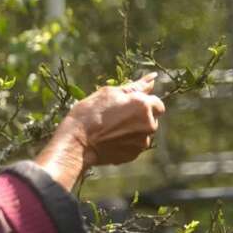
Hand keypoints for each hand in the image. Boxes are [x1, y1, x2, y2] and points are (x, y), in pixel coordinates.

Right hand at [35, 73, 164, 190]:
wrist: (76, 143)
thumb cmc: (89, 114)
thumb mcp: (108, 93)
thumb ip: (134, 87)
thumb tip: (153, 78)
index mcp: (144, 105)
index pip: (156, 103)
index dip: (142, 103)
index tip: (125, 106)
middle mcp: (149, 124)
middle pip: (152, 119)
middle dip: (139, 117)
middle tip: (116, 117)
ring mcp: (142, 142)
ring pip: (143, 133)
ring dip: (132, 130)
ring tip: (110, 130)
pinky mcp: (133, 155)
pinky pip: (134, 146)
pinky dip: (125, 142)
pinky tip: (109, 140)